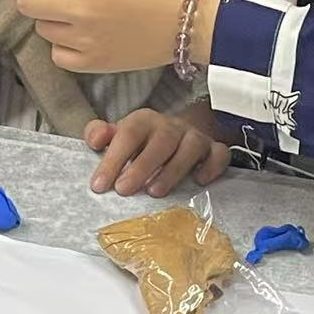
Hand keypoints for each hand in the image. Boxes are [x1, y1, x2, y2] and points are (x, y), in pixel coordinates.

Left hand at [17, 0, 221, 72]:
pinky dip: (63, 44)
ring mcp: (85, 38)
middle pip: (27, 1)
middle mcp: (79, 5)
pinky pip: (59, 55)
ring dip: (50, 16)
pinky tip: (78, 34)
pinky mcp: (94, 62)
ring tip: (70, 9)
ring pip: (42, 28)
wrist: (194, 16)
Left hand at [86, 109, 228, 196]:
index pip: (128, 134)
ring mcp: (193, 137)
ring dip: (173, 169)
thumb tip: (95, 139)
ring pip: (190, 146)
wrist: (177, 135)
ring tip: (155, 192)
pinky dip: (212, 166)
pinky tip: (199, 181)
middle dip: (141, 166)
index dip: (113, 159)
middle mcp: (170, 126)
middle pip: (160, 141)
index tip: (100, 185)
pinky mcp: (213, 149)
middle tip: (124, 190)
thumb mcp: (117, 136)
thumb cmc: (142, 142)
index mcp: (143, 121)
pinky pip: (219, 153)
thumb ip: (99, 134)